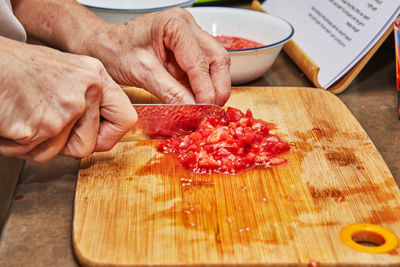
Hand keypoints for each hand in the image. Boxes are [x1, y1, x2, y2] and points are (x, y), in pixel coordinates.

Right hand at [0, 37, 136, 161]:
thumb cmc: (16, 67)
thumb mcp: (65, 73)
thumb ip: (86, 99)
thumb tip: (99, 129)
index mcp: (95, 76)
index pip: (125, 118)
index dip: (110, 136)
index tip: (98, 139)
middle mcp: (87, 90)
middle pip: (88, 146)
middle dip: (62, 144)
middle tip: (42, 125)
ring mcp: (67, 108)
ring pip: (58, 153)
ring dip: (36, 143)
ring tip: (23, 115)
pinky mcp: (44, 125)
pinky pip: (34, 153)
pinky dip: (17, 144)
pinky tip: (12, 119)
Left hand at [82, 7, 230, 104]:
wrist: (105, 46)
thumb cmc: (116, 50)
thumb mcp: (142, 73)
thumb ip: (170, 91)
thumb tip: (192, 108)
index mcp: (174, 25)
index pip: (199, 60)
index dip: (206, 87)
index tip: (206, 107)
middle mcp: (187, 27)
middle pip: (217, 58)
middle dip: (218, 86)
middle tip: (212, 110)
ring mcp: (190, 38)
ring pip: (215, 64)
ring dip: (213, 87)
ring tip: (206, 107)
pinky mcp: (188, 51)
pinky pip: (204, 70)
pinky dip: (204, 87)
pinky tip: (199, 101)